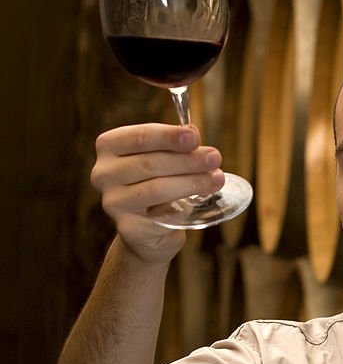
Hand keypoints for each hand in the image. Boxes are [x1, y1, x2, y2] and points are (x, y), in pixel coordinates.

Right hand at [91, 123, 224, 262]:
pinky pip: (160, 216)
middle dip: (187, 160)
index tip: (194, 137)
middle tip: (215, 158)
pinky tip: (200, 203)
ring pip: (156, 189)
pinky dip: (183, 208)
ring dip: (191, 182)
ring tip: (217, 179)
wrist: (149, 232)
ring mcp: (112, 202)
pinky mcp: (127, 228)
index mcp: (109, 146)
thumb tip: (192, 132)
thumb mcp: (166, 158)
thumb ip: (176, 144)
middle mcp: (103, 173)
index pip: (139, 137)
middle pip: (150, 163)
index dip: (168, 136)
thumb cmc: (158, 184)